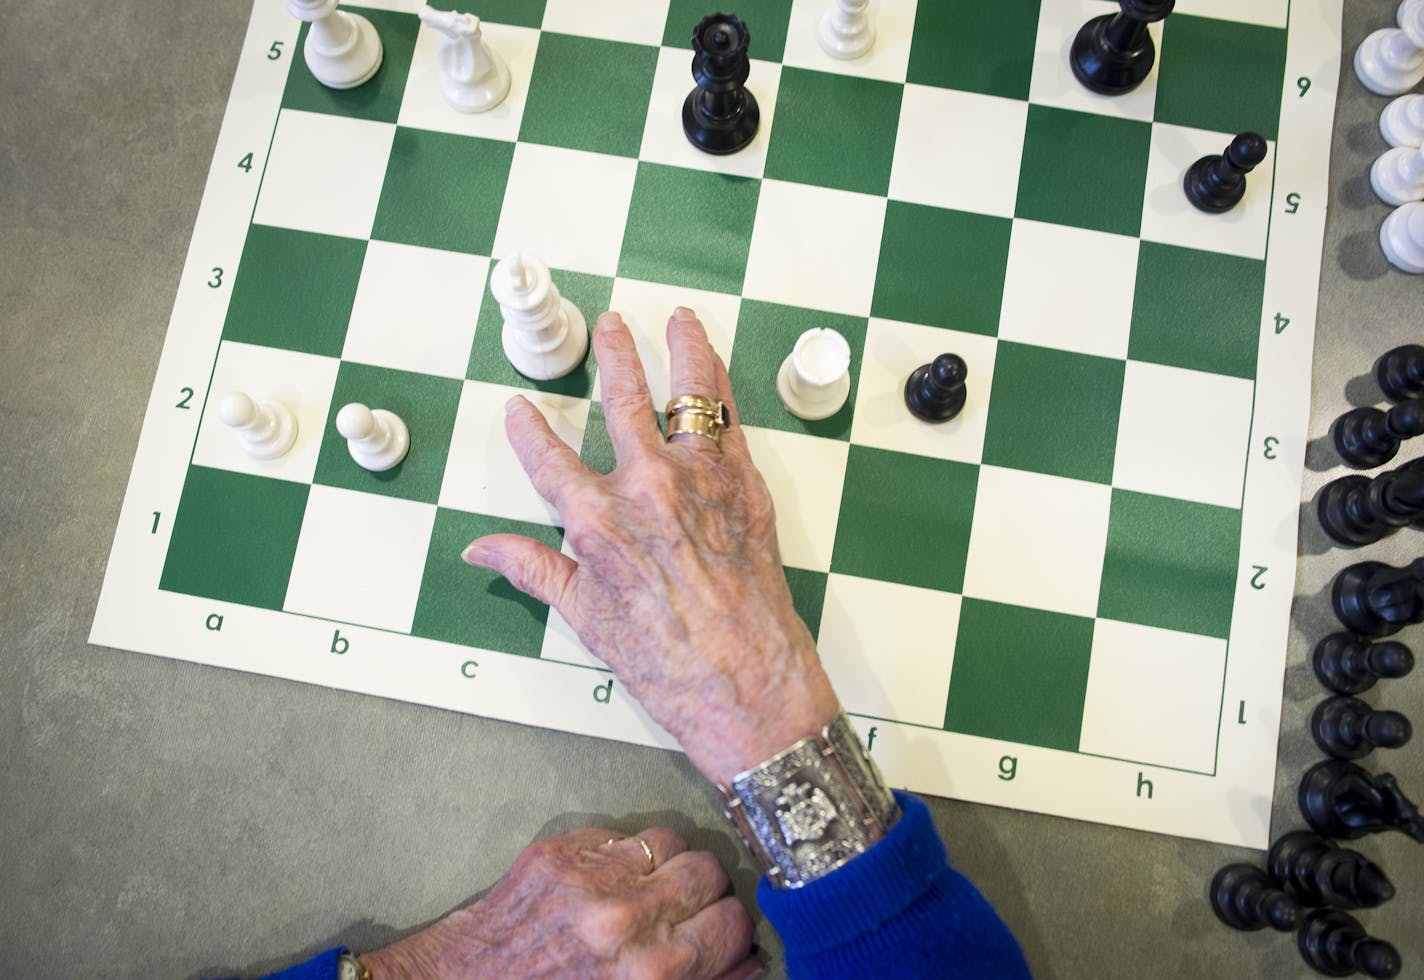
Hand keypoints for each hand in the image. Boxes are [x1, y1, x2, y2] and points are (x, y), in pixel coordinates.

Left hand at [361, 827, 757, 978]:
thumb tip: (746, 961)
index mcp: (652, 972)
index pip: (733, 924)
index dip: (732, 930)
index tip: (723, 933)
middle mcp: (624, 921)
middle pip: (708, 872)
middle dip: (706, 892)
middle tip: (689, 908)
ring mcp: (589, 881)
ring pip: (669, 841)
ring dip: (667, 865)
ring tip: (649, 889)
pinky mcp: (558, 856)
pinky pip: (620, 835)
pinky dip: (622, 856)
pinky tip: (608, 883)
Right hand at [462, 308, 839, 783]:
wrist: (750, 686)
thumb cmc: (669, 664)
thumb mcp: (585, 620)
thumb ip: (532, 569)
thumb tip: (480, 550)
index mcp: (599, 522)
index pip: (548, 458)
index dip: (528, 430)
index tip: (519, 410)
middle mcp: (649, 488)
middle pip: (625, 400)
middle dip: (614, 356)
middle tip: (610, 327)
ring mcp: (703, 482)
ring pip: (693, 395)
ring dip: (683, 351)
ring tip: (679, 319)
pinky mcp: (747, 488)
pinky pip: (734, 424)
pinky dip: (724, 392)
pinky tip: (719, 376)